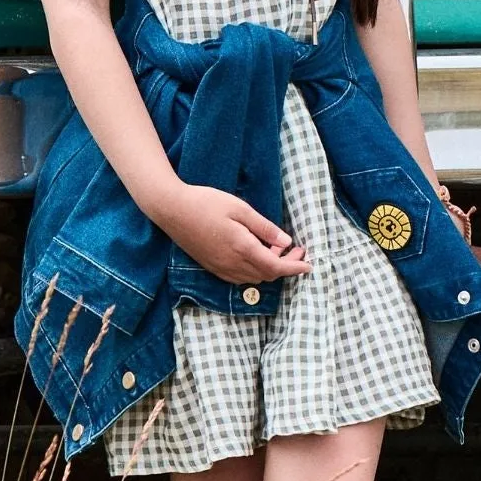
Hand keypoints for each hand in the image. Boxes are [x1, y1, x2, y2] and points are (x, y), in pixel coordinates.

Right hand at [153, 181, 310, 285]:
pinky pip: (240, 277)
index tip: (309, 265)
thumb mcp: (240, 209)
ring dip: (269, 268)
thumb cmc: (206, 203)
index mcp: (242, 248)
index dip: (295, 267)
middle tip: (295, 248)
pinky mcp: (212, 267)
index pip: (276, 266)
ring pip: (254, 278)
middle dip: (285, 265)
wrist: (171, 209)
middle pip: (267, 275)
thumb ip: (264, 227)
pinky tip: (255, 253)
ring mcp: (220, 268)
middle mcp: (232, 264)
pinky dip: (254, 270)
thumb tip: (286, 242)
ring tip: (275, 247)